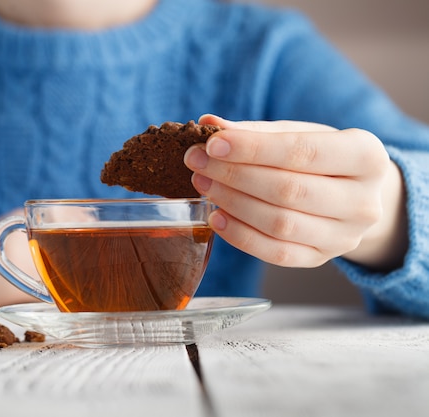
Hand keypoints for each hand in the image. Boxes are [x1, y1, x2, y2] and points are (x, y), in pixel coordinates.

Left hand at [184, 114, 407, 270]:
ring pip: (280, 223)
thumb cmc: (322, 158)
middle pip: (288, 190)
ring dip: (232, 203)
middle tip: (197, 162)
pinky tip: (216, 217)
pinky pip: (276, 253)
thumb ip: (256, 132)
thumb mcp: (300, 134)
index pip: (302, 152)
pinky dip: (240, 236)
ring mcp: (345, 236)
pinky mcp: (322, 259)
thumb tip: (209, 124)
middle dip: (234, 175)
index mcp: (367, 156)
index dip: (253, 149)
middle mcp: (364, 201)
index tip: (212, 143)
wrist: (354, 195)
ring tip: (203, 184)